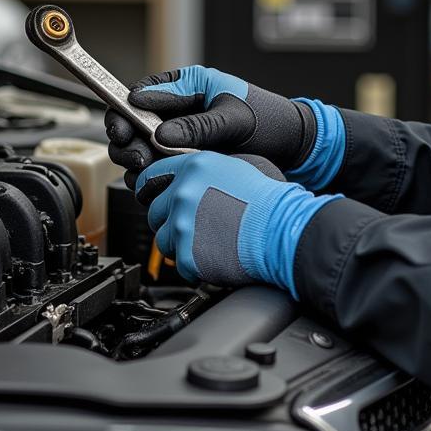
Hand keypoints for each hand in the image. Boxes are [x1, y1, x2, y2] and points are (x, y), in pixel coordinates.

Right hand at [106, 67, 344, 185]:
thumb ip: (198, 126)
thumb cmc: (270, 120)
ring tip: (149, 168)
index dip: (125, 109)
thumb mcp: (235, 119)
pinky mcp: (184, 159)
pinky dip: (151, 175)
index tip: (124, 128)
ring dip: (137, 159)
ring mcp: (180, 135)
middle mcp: (179, 109)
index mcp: (189, 85)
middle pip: (132, 121)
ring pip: (139, 147)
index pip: (143, 92)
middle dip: (127, 139)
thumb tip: (161, 135)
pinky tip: (160, 180)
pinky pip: (156, 167)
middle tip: (137, 156)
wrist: (292, 146)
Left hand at [135, 151, 339, 292]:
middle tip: (194, 226)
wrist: (280, 229)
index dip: (152, 191)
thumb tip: (190, 178)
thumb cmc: (268, 198)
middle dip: (169, 221)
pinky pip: (180, 264)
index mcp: (193, 167)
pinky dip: (194, 265)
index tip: (155, 199)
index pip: (150, 178)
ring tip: (207, 242)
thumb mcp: (238, 165)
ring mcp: (182, 225)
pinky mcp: (187, 255)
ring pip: (163, 241)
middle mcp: (182, 193)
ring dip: (180, 244)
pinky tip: (214, 256)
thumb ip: (206, 170)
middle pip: (154, 213)